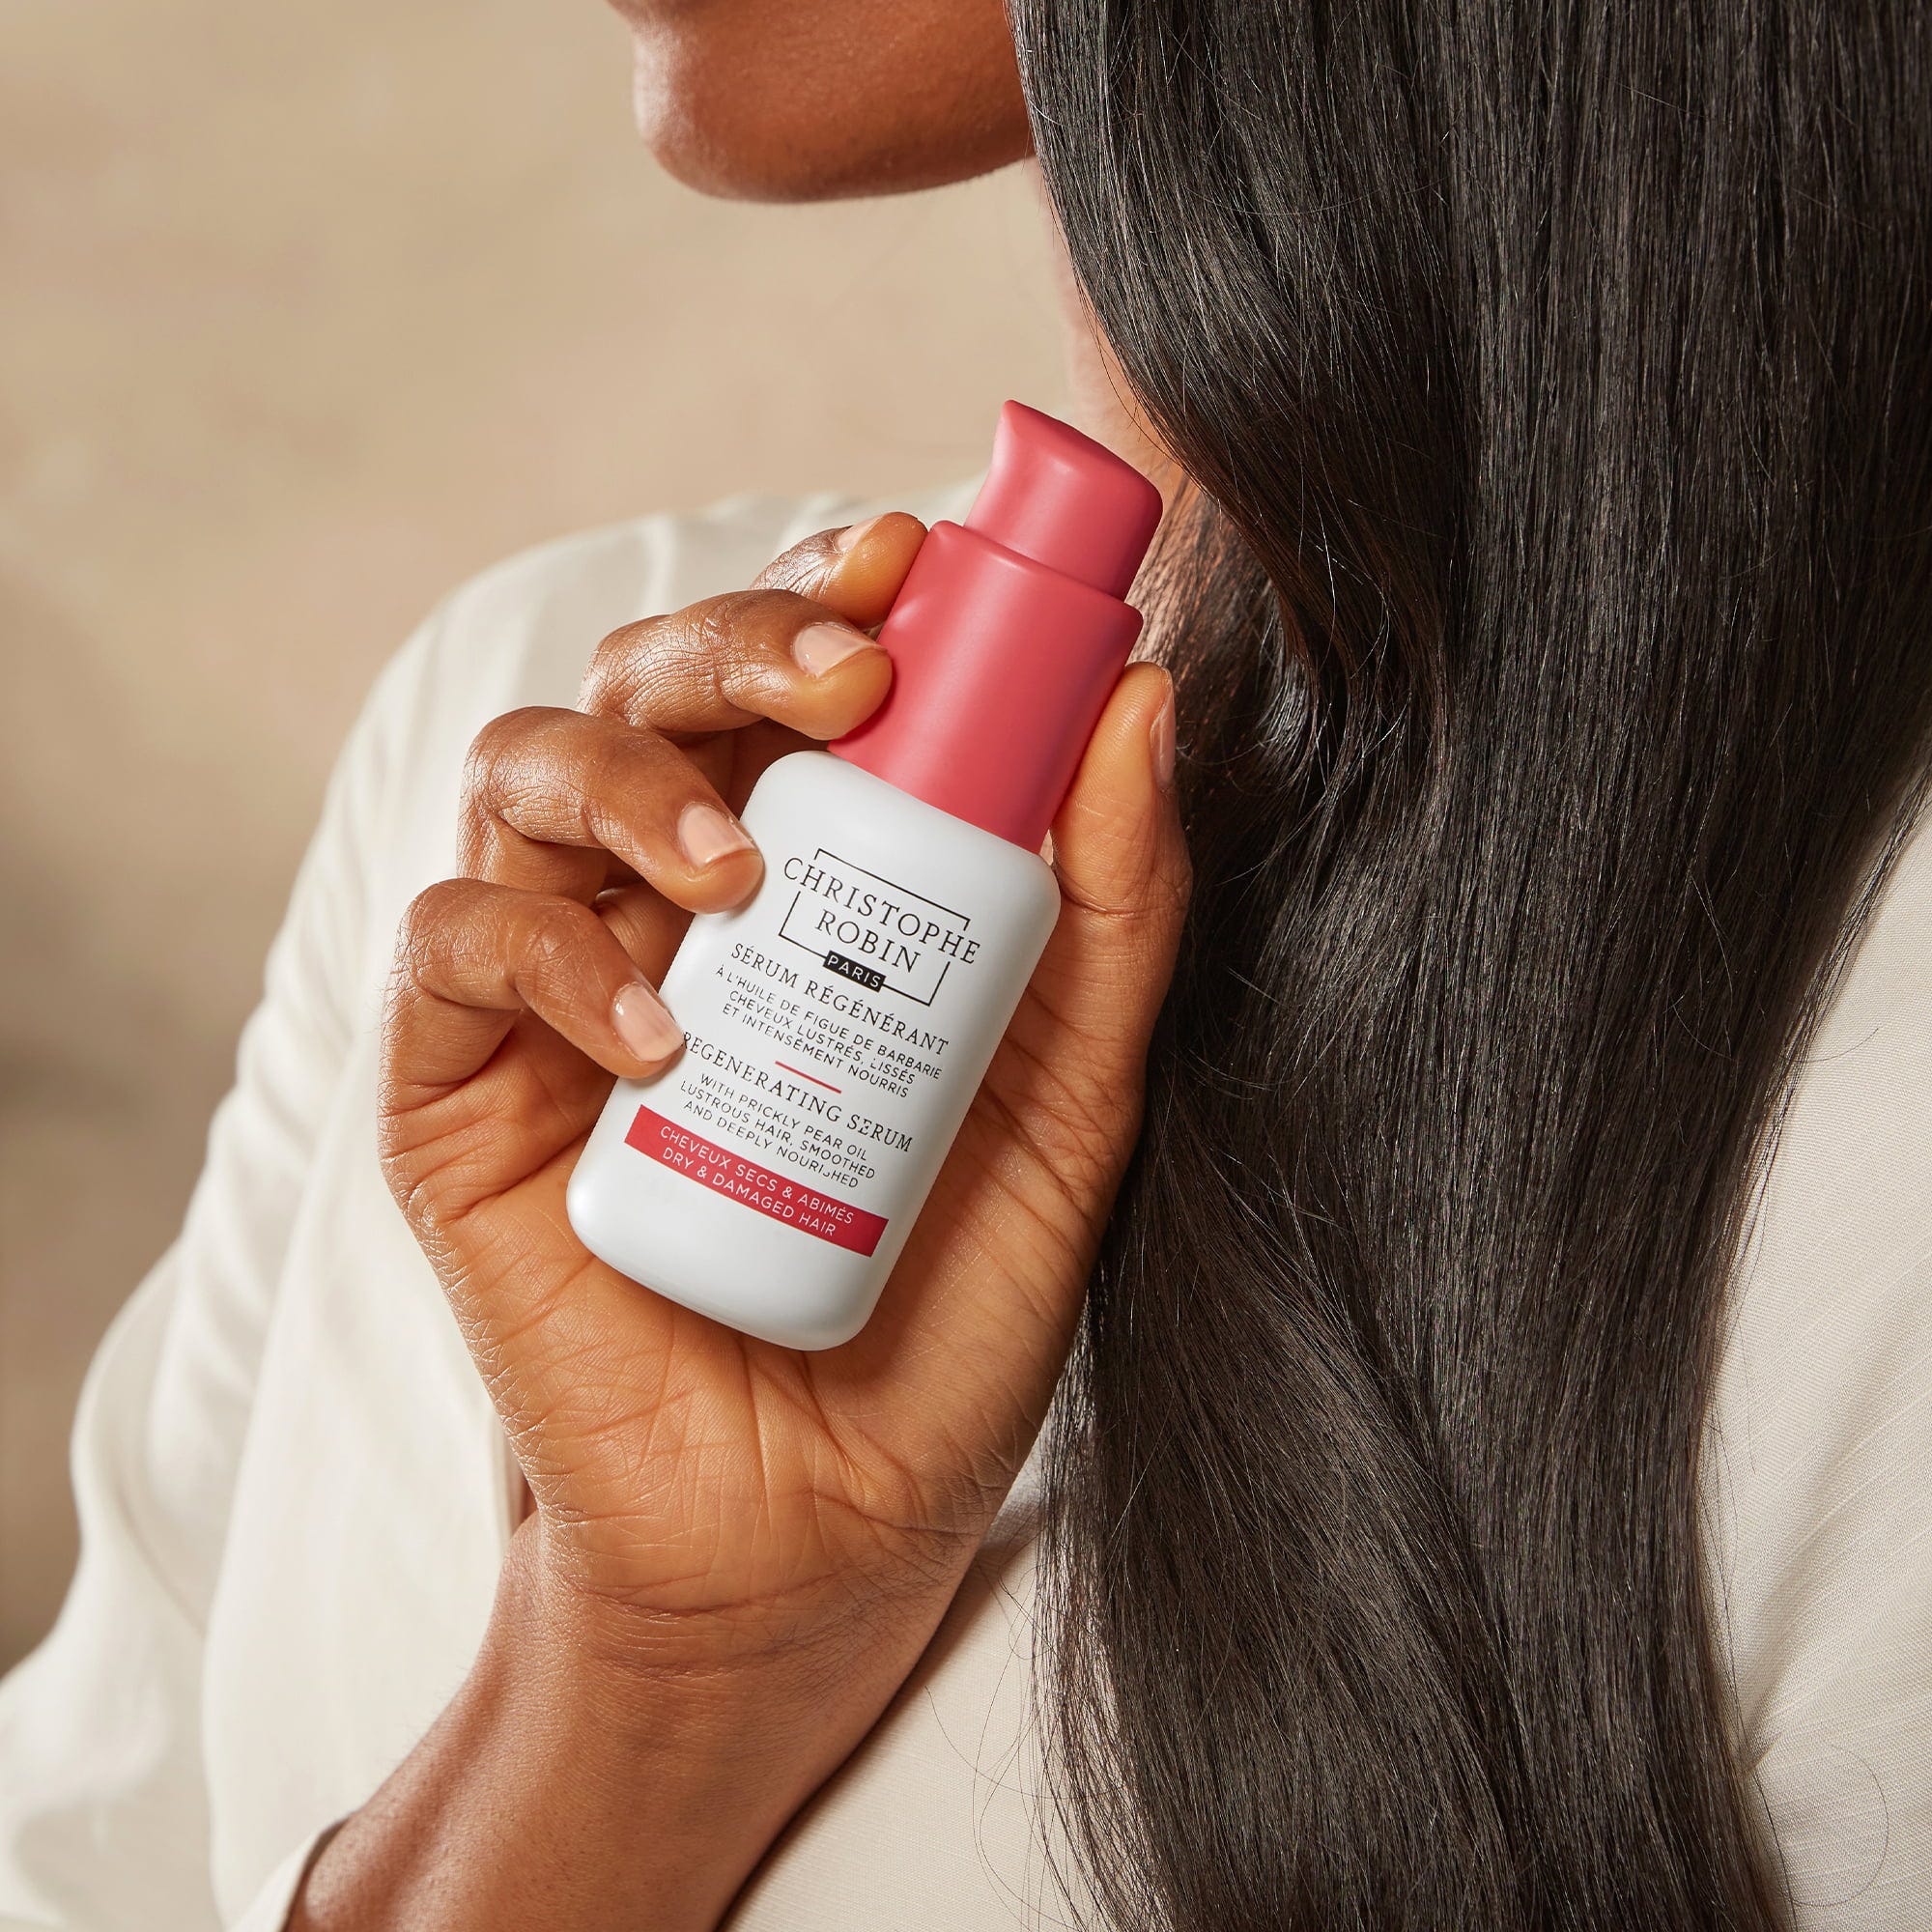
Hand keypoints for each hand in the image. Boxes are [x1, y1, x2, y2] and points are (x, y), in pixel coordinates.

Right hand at [301, 512, 1186, 1929]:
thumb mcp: (1067, 1105)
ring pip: (528, 769)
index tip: (916, 559)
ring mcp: (556, 985)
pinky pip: (457, 945)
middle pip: (647, 680)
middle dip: (736, 643)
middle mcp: (668, 901)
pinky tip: (658, 1035)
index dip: (832, 590)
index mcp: (806, 877)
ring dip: (632, 779)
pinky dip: (549, 954)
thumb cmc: (942, 1308)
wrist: (819, 1524)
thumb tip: (1139, 703)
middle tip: (844, 677)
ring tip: (738, 875)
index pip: (791, 680)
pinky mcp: (460, 1087)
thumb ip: (1110, 918)